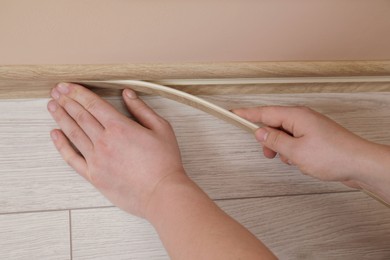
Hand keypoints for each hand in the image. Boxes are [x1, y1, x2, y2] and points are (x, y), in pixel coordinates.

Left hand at [48, 83, 185, 216]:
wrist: (161, 193)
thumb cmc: (165, 162)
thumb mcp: (161, 129)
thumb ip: (142, 109)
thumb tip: (127, 94)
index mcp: (120, 127)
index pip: (93, 104)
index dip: (78, 93)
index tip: (67, 86)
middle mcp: (104, 141)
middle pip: (80, 116)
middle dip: (66, 101)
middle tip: (56, 91)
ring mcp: (96, 159)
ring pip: (73, 133)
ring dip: (61, 117)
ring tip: (52, 106)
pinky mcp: (94, 176)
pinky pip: (72, 158)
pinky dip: (61, 145)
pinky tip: (55, 134)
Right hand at [232, 106, 383, 185]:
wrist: (359, 164)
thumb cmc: (334, 156)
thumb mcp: (295, 151)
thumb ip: (274, 141)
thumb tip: (260, 133)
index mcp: (296, 116)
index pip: (264, 112)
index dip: (247, 114)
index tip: (233, 113)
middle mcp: (302, 118)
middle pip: (274, 123)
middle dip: (267, 139)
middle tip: (267, 152)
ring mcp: (309, 127)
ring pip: (284, 134)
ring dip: (281, 148)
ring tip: (288, 159)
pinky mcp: (315, 137)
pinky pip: (295, 141)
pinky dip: (292, 151)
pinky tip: (299, 160)